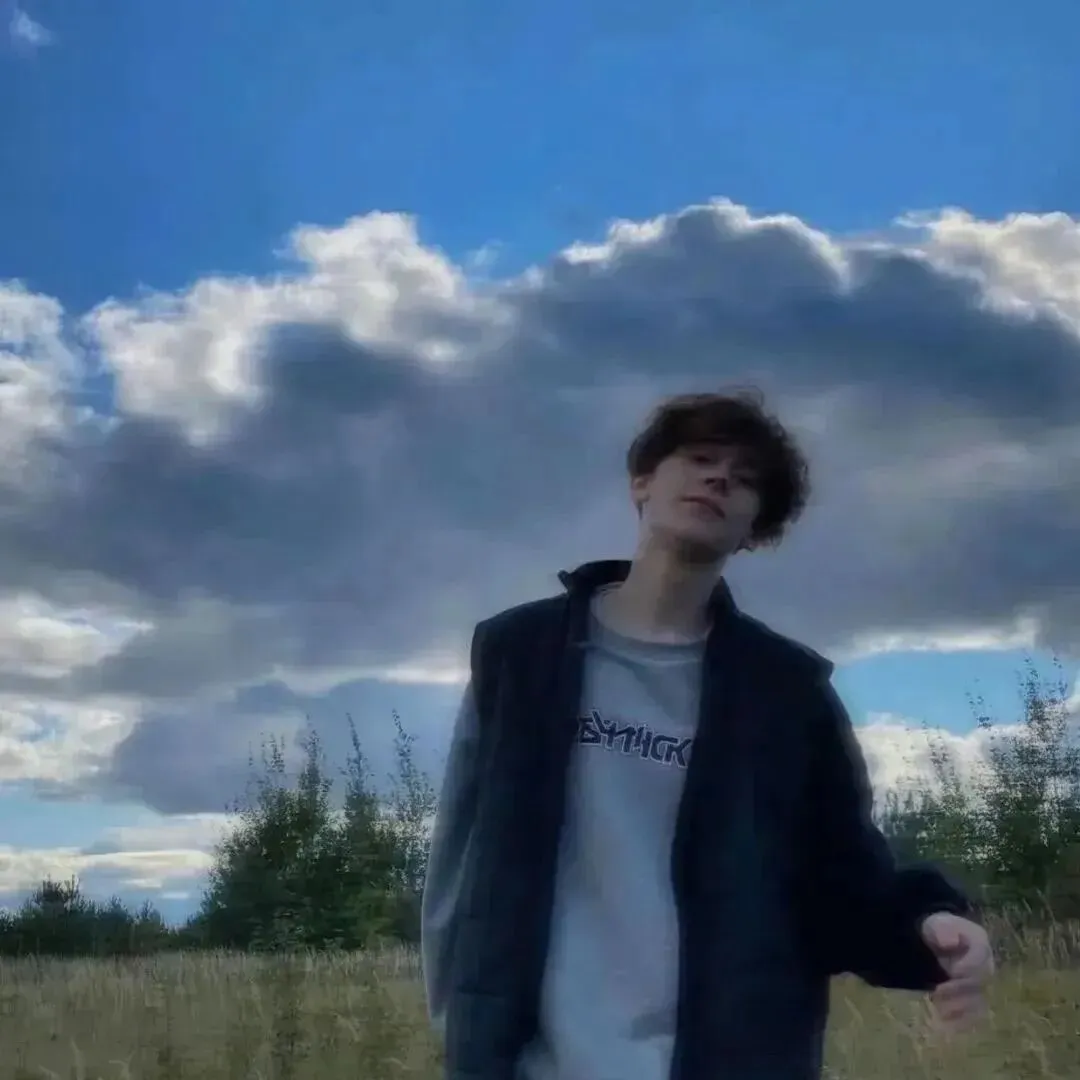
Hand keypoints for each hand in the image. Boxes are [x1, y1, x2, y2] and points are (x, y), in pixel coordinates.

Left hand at [919, 911, 994, 1033]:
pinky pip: (973, 1017)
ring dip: (960, 1009)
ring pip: (979, 1003)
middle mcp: (986, 967)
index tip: (955, 971)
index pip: (982, 953)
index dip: (971, 965)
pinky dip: (960, 1022)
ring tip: (939, 1009)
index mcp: (979, 943)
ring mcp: (980, 986)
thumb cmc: (937, 931)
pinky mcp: (972, 1002)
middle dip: (961, 990)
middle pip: (980, 982)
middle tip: (939, 992)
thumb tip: (950, 941)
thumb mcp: (936, 925)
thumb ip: (944, 930)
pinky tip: (944, 1024)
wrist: (932, 943)